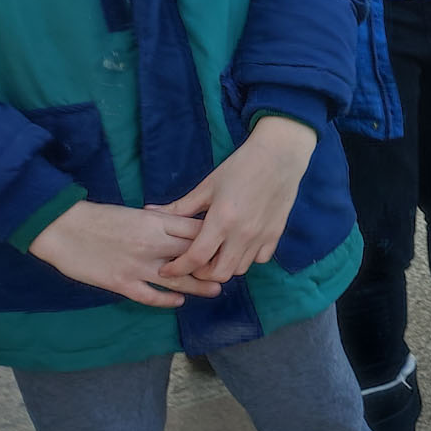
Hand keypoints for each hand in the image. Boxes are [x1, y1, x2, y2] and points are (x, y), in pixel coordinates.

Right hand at [29, 200, 216, 305]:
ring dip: (198, 286)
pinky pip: (150, 295)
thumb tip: (185, 228)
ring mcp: (137, 265)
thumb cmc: (99, 217)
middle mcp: (152, 244)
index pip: (197, 231)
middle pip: (193, 256)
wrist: (61, 227)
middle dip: (212, 264)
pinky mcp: (121, 282)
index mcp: (156, 223)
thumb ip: (161, 222)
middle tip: (228, 271)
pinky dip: (166, 299)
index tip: (226, 246)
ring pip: (177, 278)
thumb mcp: (136, 213)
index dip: (214, 239)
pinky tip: (179, 301)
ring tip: (215, 290)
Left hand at [151, 116, 317, 282]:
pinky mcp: (276, 234)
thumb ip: (180, 206)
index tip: (167, 269)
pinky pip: (260, 259)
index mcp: (222, 220)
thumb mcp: (207, 186)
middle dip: (201, 273)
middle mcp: (243, 234)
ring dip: (224, 266)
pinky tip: (239, 245)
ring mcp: (262, 236)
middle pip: (219, 273)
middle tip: (193, 262)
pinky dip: (247, 258)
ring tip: (216, 254)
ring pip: (239, 269)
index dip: (178, 269)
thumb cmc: (240, 167)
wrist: (279, 156)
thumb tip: (150, 211)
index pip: (196, 258)